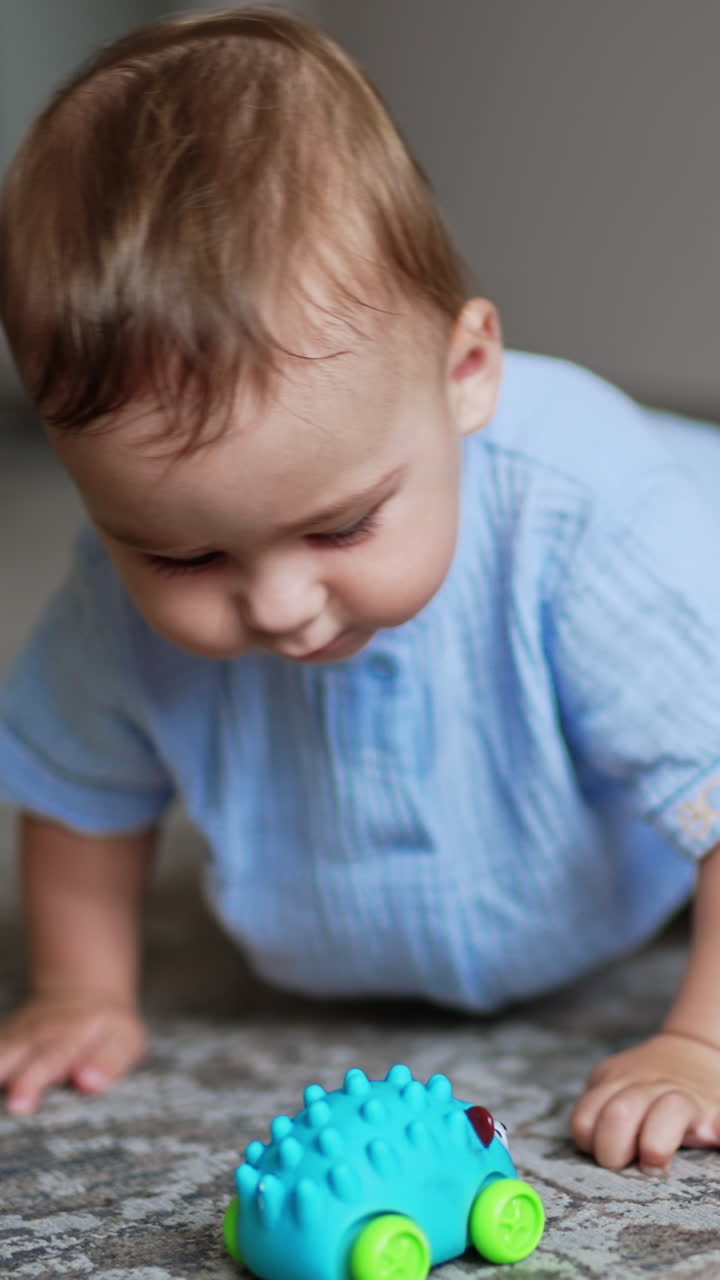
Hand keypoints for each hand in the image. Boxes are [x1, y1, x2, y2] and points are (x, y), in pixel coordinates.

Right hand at [0, 992, 148, 1114]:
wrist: (81, 993)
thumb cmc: (107, 1029)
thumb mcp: (124, 1040)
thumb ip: (109, 1061)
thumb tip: (89, 1083)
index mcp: (69, 1035)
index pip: (51, 1057)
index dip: (34, 1079)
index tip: (20, 1102)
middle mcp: (35, 1035)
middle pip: (11, 1057)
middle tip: (4, 1105)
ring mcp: (13, 1037)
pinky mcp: (0, 1042)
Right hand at [571, 1031, 719, 1170]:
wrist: (690, 1055)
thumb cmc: (708, 1099)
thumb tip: (718, 1133)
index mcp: (683, 1099)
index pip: (667, 1112)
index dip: (657, 1145)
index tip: (655, 1166)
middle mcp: (648, 1084)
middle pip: (617, 1115)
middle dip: (615, 1151)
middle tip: (626, 1165)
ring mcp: (620, 1077)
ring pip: (586, 1113)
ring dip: (593, 1143)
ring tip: (612, 1154)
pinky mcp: (601, 1075)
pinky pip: (581, 1108)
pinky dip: (586, 1131)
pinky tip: (604, 1138)